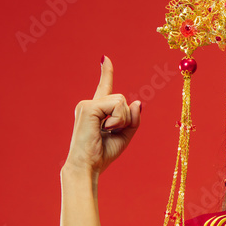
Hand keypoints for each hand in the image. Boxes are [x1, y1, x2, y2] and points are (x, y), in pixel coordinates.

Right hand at [63, 56, 141, 176]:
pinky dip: (117, 120)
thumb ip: (133, 118)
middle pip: (123, 99)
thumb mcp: (124, 135)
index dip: (106, 72)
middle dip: (126, 118)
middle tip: (111, 133)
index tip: (105, 58)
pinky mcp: (88, 107)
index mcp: (97, 110)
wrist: (88, 166)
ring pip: (121, 101)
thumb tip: (138, 101)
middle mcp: (90, 104)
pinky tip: (104, 129)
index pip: (104, 87)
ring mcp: (87, 104)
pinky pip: (117, 106)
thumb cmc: (102, 154)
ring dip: (122, 120)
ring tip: (106, 132)